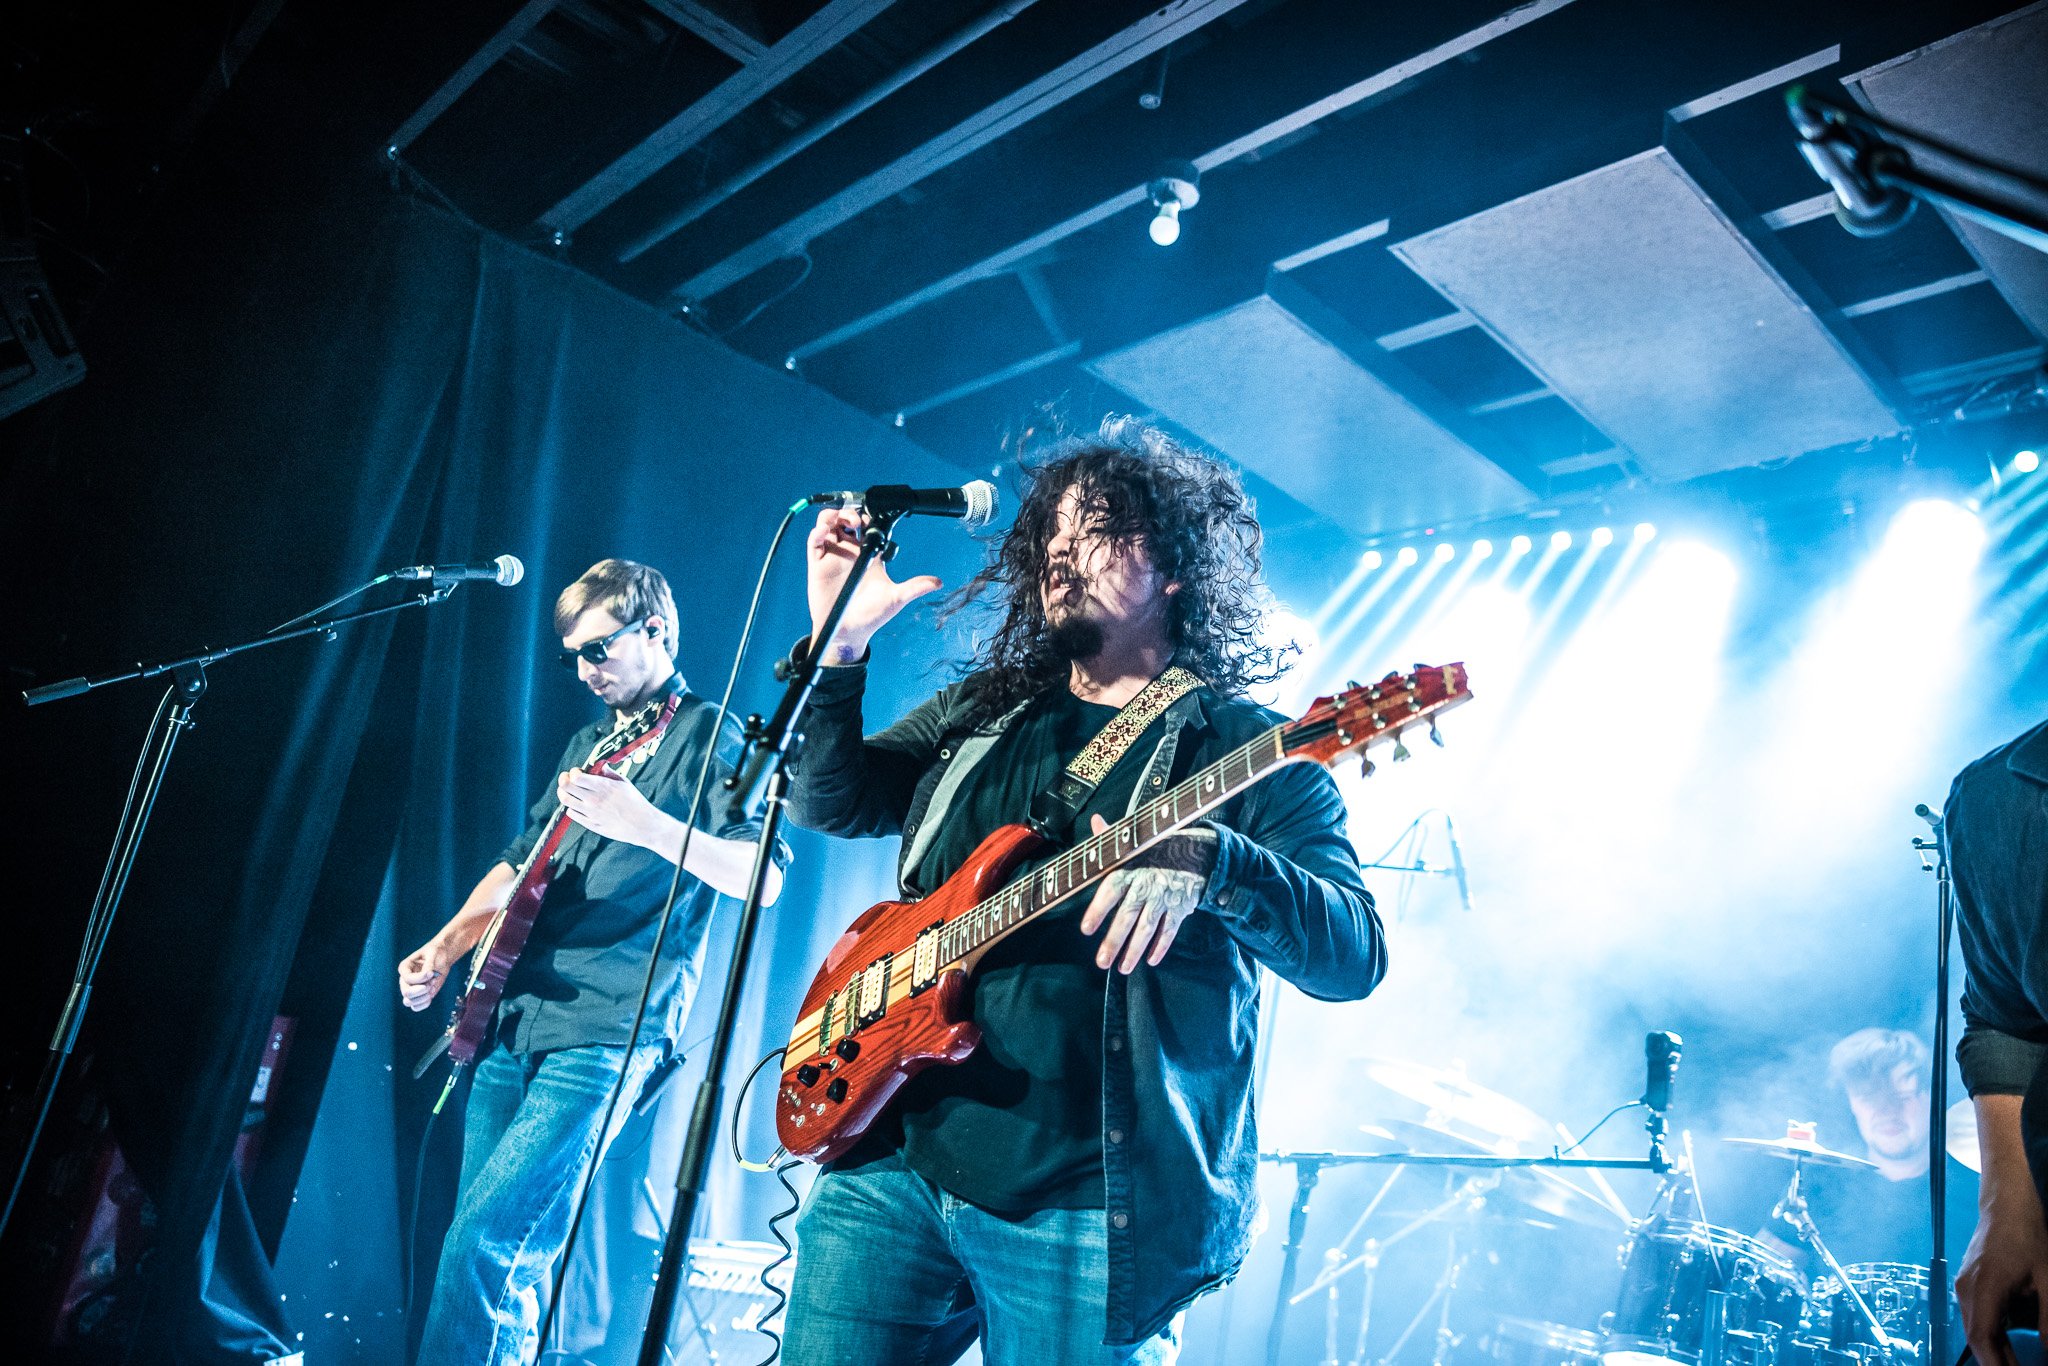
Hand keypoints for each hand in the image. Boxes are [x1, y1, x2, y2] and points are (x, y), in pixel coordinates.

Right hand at [398, 942, 450, 1011]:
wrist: (442, 958)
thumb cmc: (436, 953)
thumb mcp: (433, 954)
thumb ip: (429, 965)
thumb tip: (427, 974)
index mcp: (405, 967)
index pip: (407, 978)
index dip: (421, 978)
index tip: (432, 973)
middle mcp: (405, 980)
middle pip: (406, 993)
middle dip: (422, 990)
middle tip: (432, 982)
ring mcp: (411, 989)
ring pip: (409, 1002)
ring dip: (424, 997)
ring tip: (432, 988)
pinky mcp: (419, 995)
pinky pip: (416, 1007)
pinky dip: (424, 1003)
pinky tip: (431, 995)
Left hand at [558, 768, 667, 847]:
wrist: (643, 825)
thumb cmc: (636, 802)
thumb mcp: (624, 783)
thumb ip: (608, 773)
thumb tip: (598, 765)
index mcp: (603, 786)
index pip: (575, 777)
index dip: (573, 772)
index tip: (577, 772)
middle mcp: (594, 799)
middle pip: (565, 787)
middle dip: (564, 779)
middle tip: (567, 779)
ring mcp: (591, 813)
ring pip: (565, 800)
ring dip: (564, 793)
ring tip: (569, 791)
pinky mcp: (591, 824)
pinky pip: (572, 814)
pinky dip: (571, 807)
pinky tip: (578, 805)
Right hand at [806, 508, 941, 663]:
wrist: (848, 633)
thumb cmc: (872, 616)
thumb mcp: (896, 599)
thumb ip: (915, 587)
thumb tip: (938, 583)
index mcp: (869, 555)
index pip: (868, 527)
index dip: (869, 516)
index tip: (873, 518)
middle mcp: (851, 552)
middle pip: (846, 520)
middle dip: (850, 512)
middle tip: (858, 520)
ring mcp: (833, 556)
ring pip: (829, 525)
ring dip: (833, 517)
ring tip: (843, 522)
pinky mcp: (818, 565)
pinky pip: (814, 542)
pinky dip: (818, 532)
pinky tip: (825, 532)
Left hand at [1079, 816, 1216, 972]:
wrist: (1199, 851)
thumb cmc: (1159, 848)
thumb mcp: (1136, 840)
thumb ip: (1112, 836)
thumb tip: (1094, 821)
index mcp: (1131, 868)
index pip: (1111, 890)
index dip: (1098, 910)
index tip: (1086, 929)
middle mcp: (1147, 884)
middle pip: (1128, 916)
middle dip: (1114, 941)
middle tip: (1101, 962)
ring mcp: (1165, 898)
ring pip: (1148, 928)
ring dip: (1134, 950)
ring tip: (1122, 968)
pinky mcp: (1181, 907)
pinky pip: (1170, 930)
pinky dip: (1162, 946)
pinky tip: (1151, 960)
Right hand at [1960, 1193, 2047, 1365]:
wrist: (2006, 1206)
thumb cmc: (2028, 1237)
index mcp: (1984, 1289)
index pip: (1982, 1339)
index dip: (1997, 1365)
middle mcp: (1967, 1290)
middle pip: (1976, 1338)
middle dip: (1996, 1362)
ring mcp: (1965, 1286)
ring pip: (1975, 1329)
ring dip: (1995, 1350)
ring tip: (2016, 1365)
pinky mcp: (1969, 1284)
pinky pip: (1976, 1317)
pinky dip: (1992, 1334)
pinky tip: (2008, 1343)